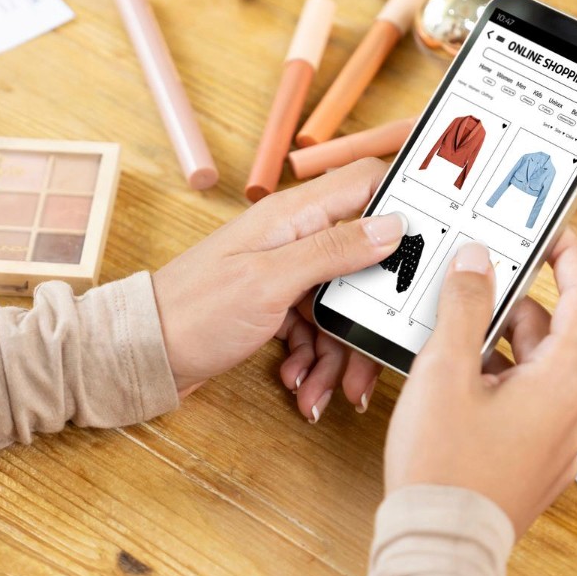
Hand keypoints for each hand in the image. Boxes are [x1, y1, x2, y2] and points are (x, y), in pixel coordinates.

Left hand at [151, 158, 402, 414]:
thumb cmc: (193, 313)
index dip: (404, 204)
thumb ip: (333, 251)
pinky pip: (316, 330)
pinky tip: (301, 385)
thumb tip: (393, 225)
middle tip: (372, 358)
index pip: (365, 184)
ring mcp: (283, 273)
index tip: (433, 241)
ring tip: (326, 391)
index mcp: (292, 215)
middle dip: (369, 318)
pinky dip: (314, 361)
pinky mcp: (275, 307)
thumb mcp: (270, 282)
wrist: (143, 356)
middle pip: (362, 264)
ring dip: (338, 354)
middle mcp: (291, 238)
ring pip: (341, 306)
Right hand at [383, 232, 576, 535]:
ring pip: (532, 373)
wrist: (440, 545)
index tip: (553, 233)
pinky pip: (524, 407)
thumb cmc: (444, 466)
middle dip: (508, 310)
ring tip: (445, 347)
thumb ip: (465, 308)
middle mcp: (573, 411)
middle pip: (550, 336)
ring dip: (495, 351)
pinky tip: (453, 392)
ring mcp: (558, 443)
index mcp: (564, 381)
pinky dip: (494, 386)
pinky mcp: (536, 464)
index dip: (571, 258)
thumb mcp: (445, 371)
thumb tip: (479, 264)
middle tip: (464, 292)